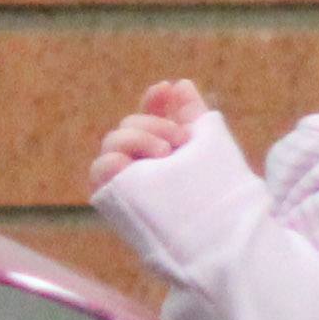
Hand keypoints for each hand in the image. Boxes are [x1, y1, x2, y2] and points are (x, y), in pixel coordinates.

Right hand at [91, 77, 211, 187]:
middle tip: (179, 141)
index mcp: (162, 148)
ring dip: (137, 138)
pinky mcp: (115, 198)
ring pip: (114, 141)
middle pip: (130, 124)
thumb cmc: (215, 196)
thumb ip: (193, 117)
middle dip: (154, 124)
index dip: (154, 101)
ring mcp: (126, 178)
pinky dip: (113, 161)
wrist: (218, 235)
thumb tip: (182, 84)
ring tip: (165, 154)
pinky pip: (100, 170)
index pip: (149, 116)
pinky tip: (133, 163)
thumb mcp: (208, 151)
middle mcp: (141, 161)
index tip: (166, 89)